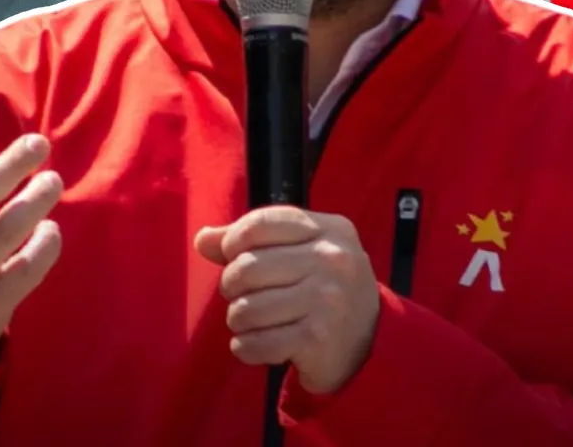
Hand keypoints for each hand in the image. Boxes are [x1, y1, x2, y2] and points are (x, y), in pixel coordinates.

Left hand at [194, 206, 379, 394]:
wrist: (370, 342)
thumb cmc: (325, 290)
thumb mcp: (302, 253)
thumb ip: (253, 242)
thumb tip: (203, 238)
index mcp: (331, 230)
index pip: (259, 223)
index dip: (233, 242)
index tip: (234, 257)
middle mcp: (333, 259)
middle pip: (246, 267)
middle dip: (233, 288)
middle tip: (249, 297)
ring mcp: (327, 299)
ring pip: (244, 309)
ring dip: (240, 322)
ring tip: (258, 323)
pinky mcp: (316, 338)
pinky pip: (252, 343)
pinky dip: (246, 348)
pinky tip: (263, 344)